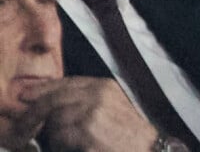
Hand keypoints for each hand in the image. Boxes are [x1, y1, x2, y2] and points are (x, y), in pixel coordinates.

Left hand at [17, 77, 157, 151]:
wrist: (147, 148)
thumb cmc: (129, 133)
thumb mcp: (112, 105)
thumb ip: (89, 98)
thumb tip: (58, 102)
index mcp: (103, 86)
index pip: (66, 82)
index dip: (44, 87)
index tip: (27, 93)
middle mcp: (97, 95)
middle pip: (56, 97)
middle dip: (36, 108)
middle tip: (24, 119)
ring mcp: (92, 113)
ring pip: (55, 118)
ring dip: (51, 133)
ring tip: (57, 141)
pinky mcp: (88, 133)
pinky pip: (60, 137)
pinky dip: (57, 144)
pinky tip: (65, 147)